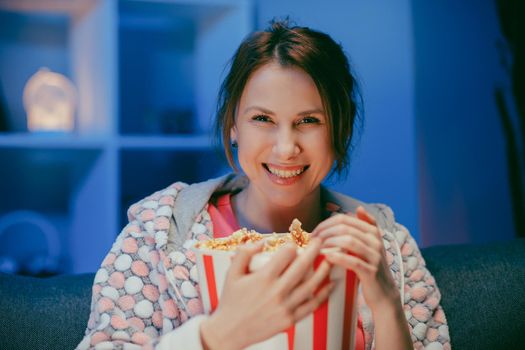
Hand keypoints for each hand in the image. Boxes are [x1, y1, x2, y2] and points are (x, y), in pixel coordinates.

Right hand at [200, 238, 332, 349]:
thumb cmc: (230, 300)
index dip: (292, 246)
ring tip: (329, 261)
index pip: (285, 255)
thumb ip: (244, 253)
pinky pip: (311, 305)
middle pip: (302, 266)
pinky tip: (330, 285)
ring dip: (323, 271)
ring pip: (311, 285)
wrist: (230, 331)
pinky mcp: (290, 319)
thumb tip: (262, 241)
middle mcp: (277, 291)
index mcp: (263, 278)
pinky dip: (323, 294)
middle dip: (313, 251)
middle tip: (320, 241)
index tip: (294, 243)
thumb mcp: (232, 273)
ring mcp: (285, 306)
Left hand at [311, 206, 398, 310]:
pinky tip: (326, 257)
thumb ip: (364, 228)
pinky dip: (337, 257)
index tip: (314, 233)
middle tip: (312, 241)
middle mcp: (376, 241)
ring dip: (329, 243)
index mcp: (373, 232)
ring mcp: (375, 256)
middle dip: (324, 232)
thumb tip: (358, 208)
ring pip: (349, 241)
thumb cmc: (370, 268)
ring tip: (316, 249)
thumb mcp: (370, 246)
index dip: (326, 223)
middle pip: (345, 228)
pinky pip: (352, 261)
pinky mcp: (371, 272)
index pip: (344, 219)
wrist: (384, 294)